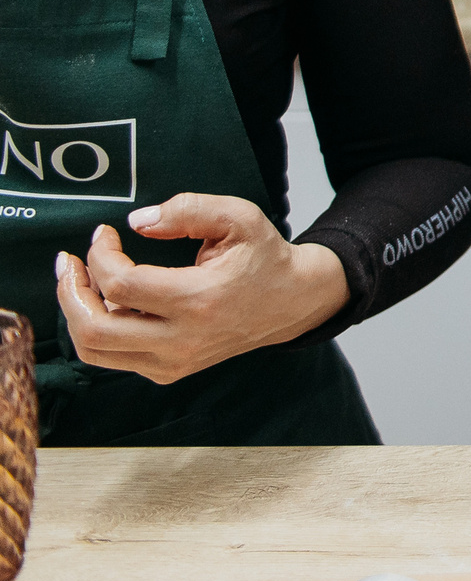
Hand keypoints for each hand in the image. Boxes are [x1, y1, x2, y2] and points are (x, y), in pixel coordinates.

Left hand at [54, 195, 349, 384]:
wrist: (291, 302)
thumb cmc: (264, 258)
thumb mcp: (239, 217)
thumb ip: (188, 210)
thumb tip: (135, 222)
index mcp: (198, 300)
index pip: (121, 284)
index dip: (99, 255)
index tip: (105, 233)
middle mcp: (182, 339)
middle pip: (94, 329)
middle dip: (69, 291)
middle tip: (69, 262)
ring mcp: (173, 361)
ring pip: (94, 351)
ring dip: (77, 313)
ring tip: (81, 282)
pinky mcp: (168, 370)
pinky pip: (112, 358)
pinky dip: (98, 329)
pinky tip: (110, 301)